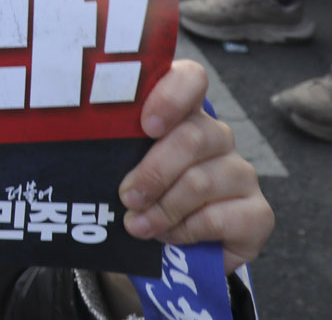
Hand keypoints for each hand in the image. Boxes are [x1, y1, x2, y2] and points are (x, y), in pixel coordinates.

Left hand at [117, 61, 273, 273]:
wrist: (169, 252)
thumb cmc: (140, 197)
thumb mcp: (120, 167)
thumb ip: (111, 147)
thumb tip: (73, 138)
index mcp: (182, 113)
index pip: (191, 78)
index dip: (171, 97)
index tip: (146, 124)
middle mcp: (216, 137)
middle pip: (192, 137)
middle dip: (153, 171)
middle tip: (127, 197)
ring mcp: (241, 174)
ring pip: (201, 181)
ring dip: (163, 208)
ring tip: (138, 226)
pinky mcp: (258, 213)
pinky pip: (222, 218)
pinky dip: (187, 230)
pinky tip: (170, 237)